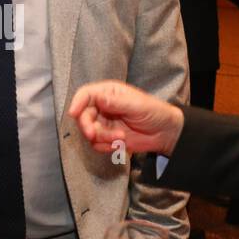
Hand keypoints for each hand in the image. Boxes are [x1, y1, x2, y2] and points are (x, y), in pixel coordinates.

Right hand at [66, 80, 183, 155]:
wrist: (164, 133)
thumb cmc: (153, 112)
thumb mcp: (135, 104)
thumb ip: (115, 102)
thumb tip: (97, 97)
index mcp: (108, 92)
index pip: (86, 94)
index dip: (77, 103)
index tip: (73, 113)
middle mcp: (102, 107)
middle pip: (82, 116)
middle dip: (87, 126)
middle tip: (93, 134)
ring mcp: (103, 123)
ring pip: (89, 132)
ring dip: (103, 138)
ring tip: (121, 138)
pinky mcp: (107, 137)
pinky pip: (97, 144)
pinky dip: (106, 146)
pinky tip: (121, 144)